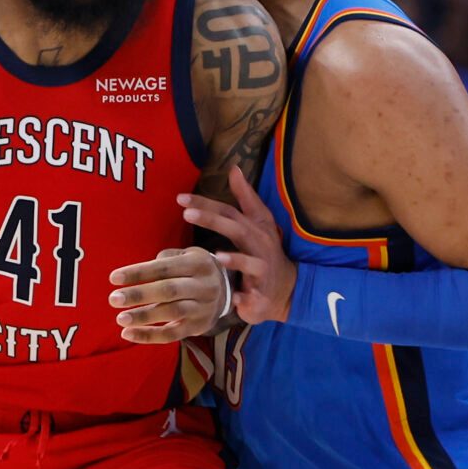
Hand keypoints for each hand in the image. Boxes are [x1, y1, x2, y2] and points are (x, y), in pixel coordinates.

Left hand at [108, 245, 226, 341]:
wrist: (226, 290)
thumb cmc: (193, 270)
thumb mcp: (186, 256)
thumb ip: (165, 260)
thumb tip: (139, 273)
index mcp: (197, 263)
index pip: (164, 267)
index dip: (139, 272)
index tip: (114, 278)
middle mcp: (204, 285)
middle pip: (169, 290)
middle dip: (139, 295)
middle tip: (114, 299)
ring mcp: (203, 308)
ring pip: (171, 313)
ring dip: (144, 316)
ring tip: (120, 318)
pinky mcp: (198, 327)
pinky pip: (172, 335)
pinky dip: (149, 336)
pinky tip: (128, 334)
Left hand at [180, 163, 297, 324]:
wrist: (286, 288)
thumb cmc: (266, 250)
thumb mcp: (259, 221)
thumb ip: (245, 196)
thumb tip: (234, 168)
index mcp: (255, 228)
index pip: (228, 211)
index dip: (206, 203)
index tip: (180, 198)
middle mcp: (260, 246)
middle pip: (236, 229)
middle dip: (213, 221)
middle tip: (188, 213)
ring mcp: (262, 271)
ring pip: (251, 264)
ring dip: (236, 260)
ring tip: (219, 257)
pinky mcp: (262, 295)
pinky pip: (254, 297)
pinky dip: (245, 298)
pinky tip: (235, 299)